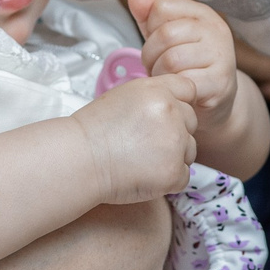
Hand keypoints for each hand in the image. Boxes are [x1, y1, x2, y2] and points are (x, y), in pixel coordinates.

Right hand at [73, 72, 200, 203]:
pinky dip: (167, 180)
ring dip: (173, 156)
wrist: (79, 160)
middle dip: (175, 132)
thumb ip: (153, 96)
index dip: (176, 103)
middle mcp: (171, 112)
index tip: (160, 117)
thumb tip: (173, 104)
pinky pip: (182, 176)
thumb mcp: (124, 96)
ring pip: (189, 150)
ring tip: (142, 160)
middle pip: (191, 121)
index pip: (188, 89)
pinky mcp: (174, 172)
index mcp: (158, 90)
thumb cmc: (94, 130)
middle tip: (145, 143)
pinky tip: (144, 175)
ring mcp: (175, 143)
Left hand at [129, 0, 239, 127]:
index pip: (162, 7)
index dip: (151, 28)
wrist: (214, 104)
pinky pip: (183, 82)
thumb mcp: (165, 38)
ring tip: (167, 79)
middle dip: (151, 56)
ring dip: (160, 75)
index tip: (159, 45)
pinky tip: (178, 91)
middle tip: (157, 68)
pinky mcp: (220, 82)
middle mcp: (217, 30)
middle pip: (165, 34)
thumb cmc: (186, 66)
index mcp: (203, 14)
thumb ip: (148, 14)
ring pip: (172, 60)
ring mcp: (222, 56)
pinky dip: (173, 89)